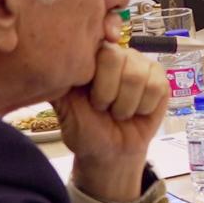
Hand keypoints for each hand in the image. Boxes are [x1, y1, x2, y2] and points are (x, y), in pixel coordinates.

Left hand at [55, 33, 174, 202]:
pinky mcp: (160, 78)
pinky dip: (144, 107)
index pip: (96, 49)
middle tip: (103, 108)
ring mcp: (140, 64)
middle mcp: (116, 55)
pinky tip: (138, 112)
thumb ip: (57, 86)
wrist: (113, 152)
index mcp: (91, 58)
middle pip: (118, 58)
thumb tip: (43, 68)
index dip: (97, 77)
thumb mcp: (64, 109)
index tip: (94, 102)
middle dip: (109, 94)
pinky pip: (156, 87)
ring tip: (119, 112)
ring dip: (126, 105)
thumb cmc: (87, 130)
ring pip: (138, 76)